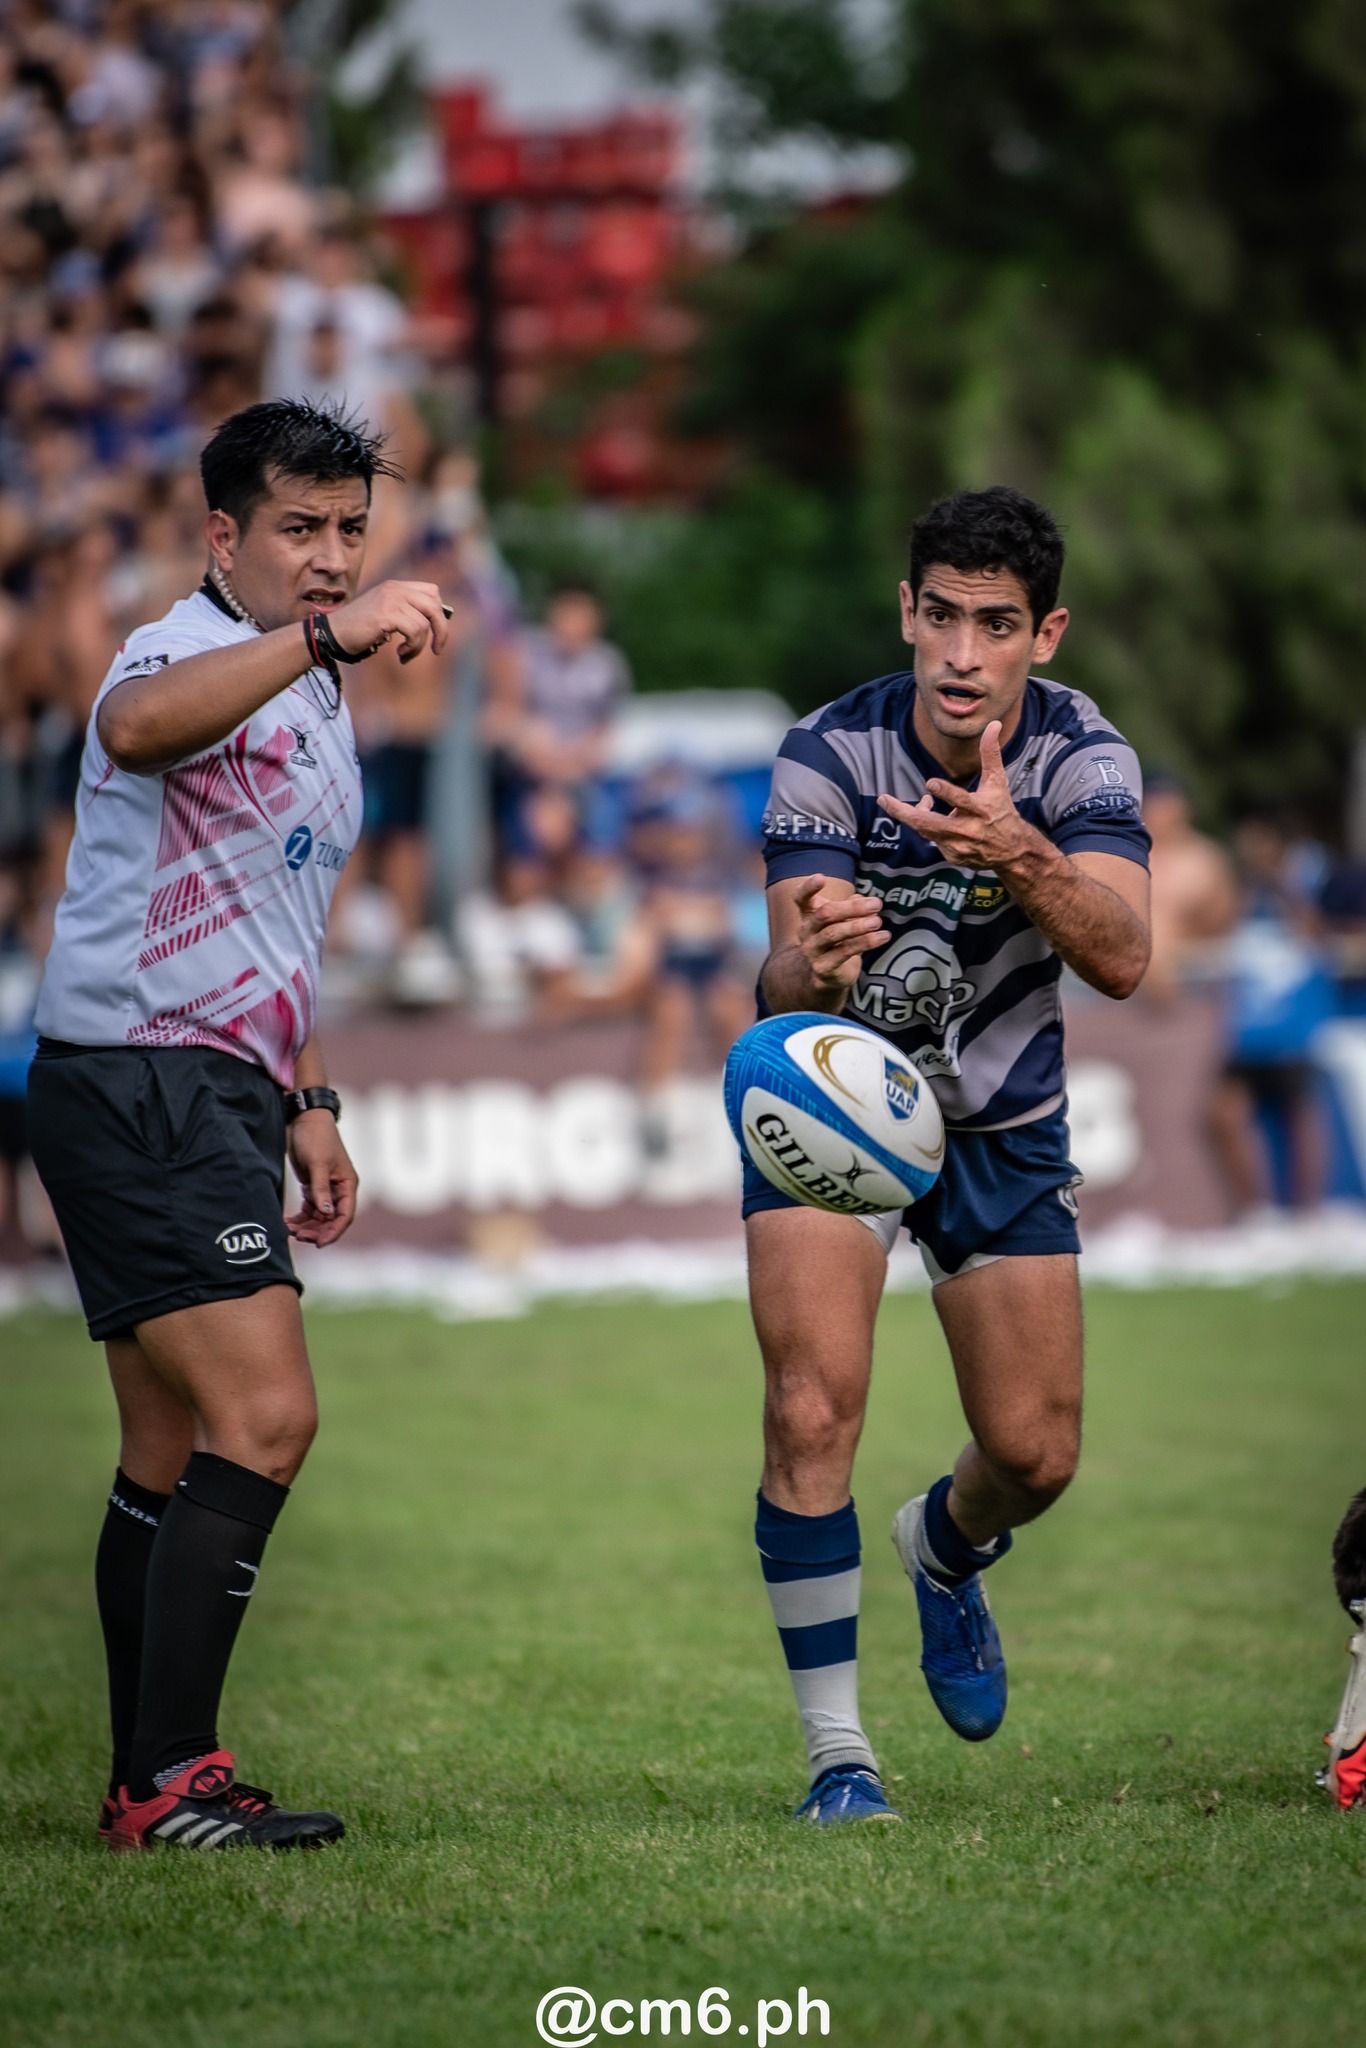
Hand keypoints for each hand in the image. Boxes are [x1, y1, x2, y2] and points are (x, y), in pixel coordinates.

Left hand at [286, 1110, 357, 1246]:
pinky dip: (299, 1218)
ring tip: (290, 1231)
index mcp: (347, 1184)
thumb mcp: (318, 1163)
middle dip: (316, 1231)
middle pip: (331, 1220)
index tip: (319, 1243)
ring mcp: (325, 1189)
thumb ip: (321, 1189)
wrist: (303, 1119)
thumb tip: (326, 1214)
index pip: (344, 1215)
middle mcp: (338, 1190)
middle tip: (298, 1237)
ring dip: (306, 1226)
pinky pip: (308, 1209)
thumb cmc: (316, 1137)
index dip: (334, 1232)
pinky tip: (288, 1223)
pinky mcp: (312, 1186)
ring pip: (318, 1217)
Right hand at [325, 580, 449, 665]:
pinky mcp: (386, 614)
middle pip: (434, 606)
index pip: (432, 592)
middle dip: (441, 631)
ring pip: (424, 624)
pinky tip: (400, 654)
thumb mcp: (385, 614)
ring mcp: (391, 600)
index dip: (439, 613)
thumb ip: (406, 613)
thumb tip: (435, 625)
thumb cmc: (359, 629)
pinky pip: (415, 631)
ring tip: (405, 654)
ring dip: (419, 646)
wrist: (333, 633)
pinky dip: (412, 648)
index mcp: (396, 587)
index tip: (435, 632)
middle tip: (436, 649)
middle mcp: (395, 589)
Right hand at [794, 874, 889, 989]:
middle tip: (876, 903)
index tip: (821, 877)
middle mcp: (806, 931)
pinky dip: (867, 942)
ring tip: (878, 921)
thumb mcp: (844, 920)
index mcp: (808, 915)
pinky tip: (883, 936)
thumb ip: (853, 907)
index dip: (809, 887)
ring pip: (834, 933)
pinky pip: (846, 952)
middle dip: (852, 907)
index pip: (801, 898)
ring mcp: (813, 950)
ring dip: (859, 926)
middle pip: (825, 914)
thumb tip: (868, 900)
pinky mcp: (824, 967)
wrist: (826, 975)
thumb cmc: (837, 940)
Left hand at [878, 720, 1032, 872]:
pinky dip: (928, 825)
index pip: (961, 801)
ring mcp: (958, 846)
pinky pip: (932, 838)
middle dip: (903, 812)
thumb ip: (990, 753)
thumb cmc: (1001, 810)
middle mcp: (968, 830)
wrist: (1012, 851)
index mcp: (981, 809)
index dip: (945, 793)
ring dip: (914, 813)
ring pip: (925, 830)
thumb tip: (993, 724)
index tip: (929, 783)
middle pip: (929, 823)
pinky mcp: (952, 856)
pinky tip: (934, 815)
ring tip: (922, 801)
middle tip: (883, 798)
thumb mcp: (998, 781)